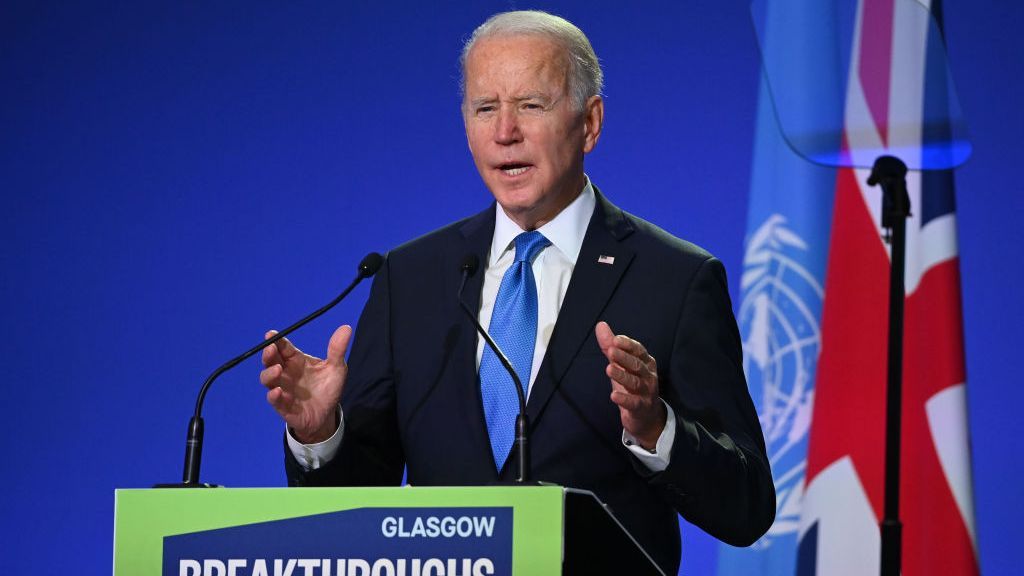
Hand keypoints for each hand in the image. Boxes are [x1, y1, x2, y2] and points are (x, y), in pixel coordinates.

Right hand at [260, 325, 351, 443]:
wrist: (327, 414)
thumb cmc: (328, 388)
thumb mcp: (336, 368)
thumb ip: (337, 349)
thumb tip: (346, 327)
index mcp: (296, 360)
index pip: (283, 347)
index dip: (276, 340)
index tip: (271, 334)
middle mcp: (285, 373)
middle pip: (270, 360)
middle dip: (268, 353)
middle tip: (271, 348)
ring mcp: (282, 389)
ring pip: (267, 379)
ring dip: (269, 373)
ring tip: (278, 369)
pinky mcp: (282, 406)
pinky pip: (274, 400)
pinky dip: (273, 396)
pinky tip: (278, 391)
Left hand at [595, 321, 665, 449]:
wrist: (646, 416)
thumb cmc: (632, 386)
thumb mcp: (621, 365)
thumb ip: (611, 346)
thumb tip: (600, 325)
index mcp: (645, 362)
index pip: (638, 350)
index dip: (628, 345)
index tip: (615, 339)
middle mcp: (648, 375)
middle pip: (637, 365)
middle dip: (624, 357)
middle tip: (611, 351)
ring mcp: (646, 392)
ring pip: (635, 382)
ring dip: (622, 375)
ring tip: (609, 369)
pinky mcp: (641, 407)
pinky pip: (633, 403)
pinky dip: (624, 399)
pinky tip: (613, 395)